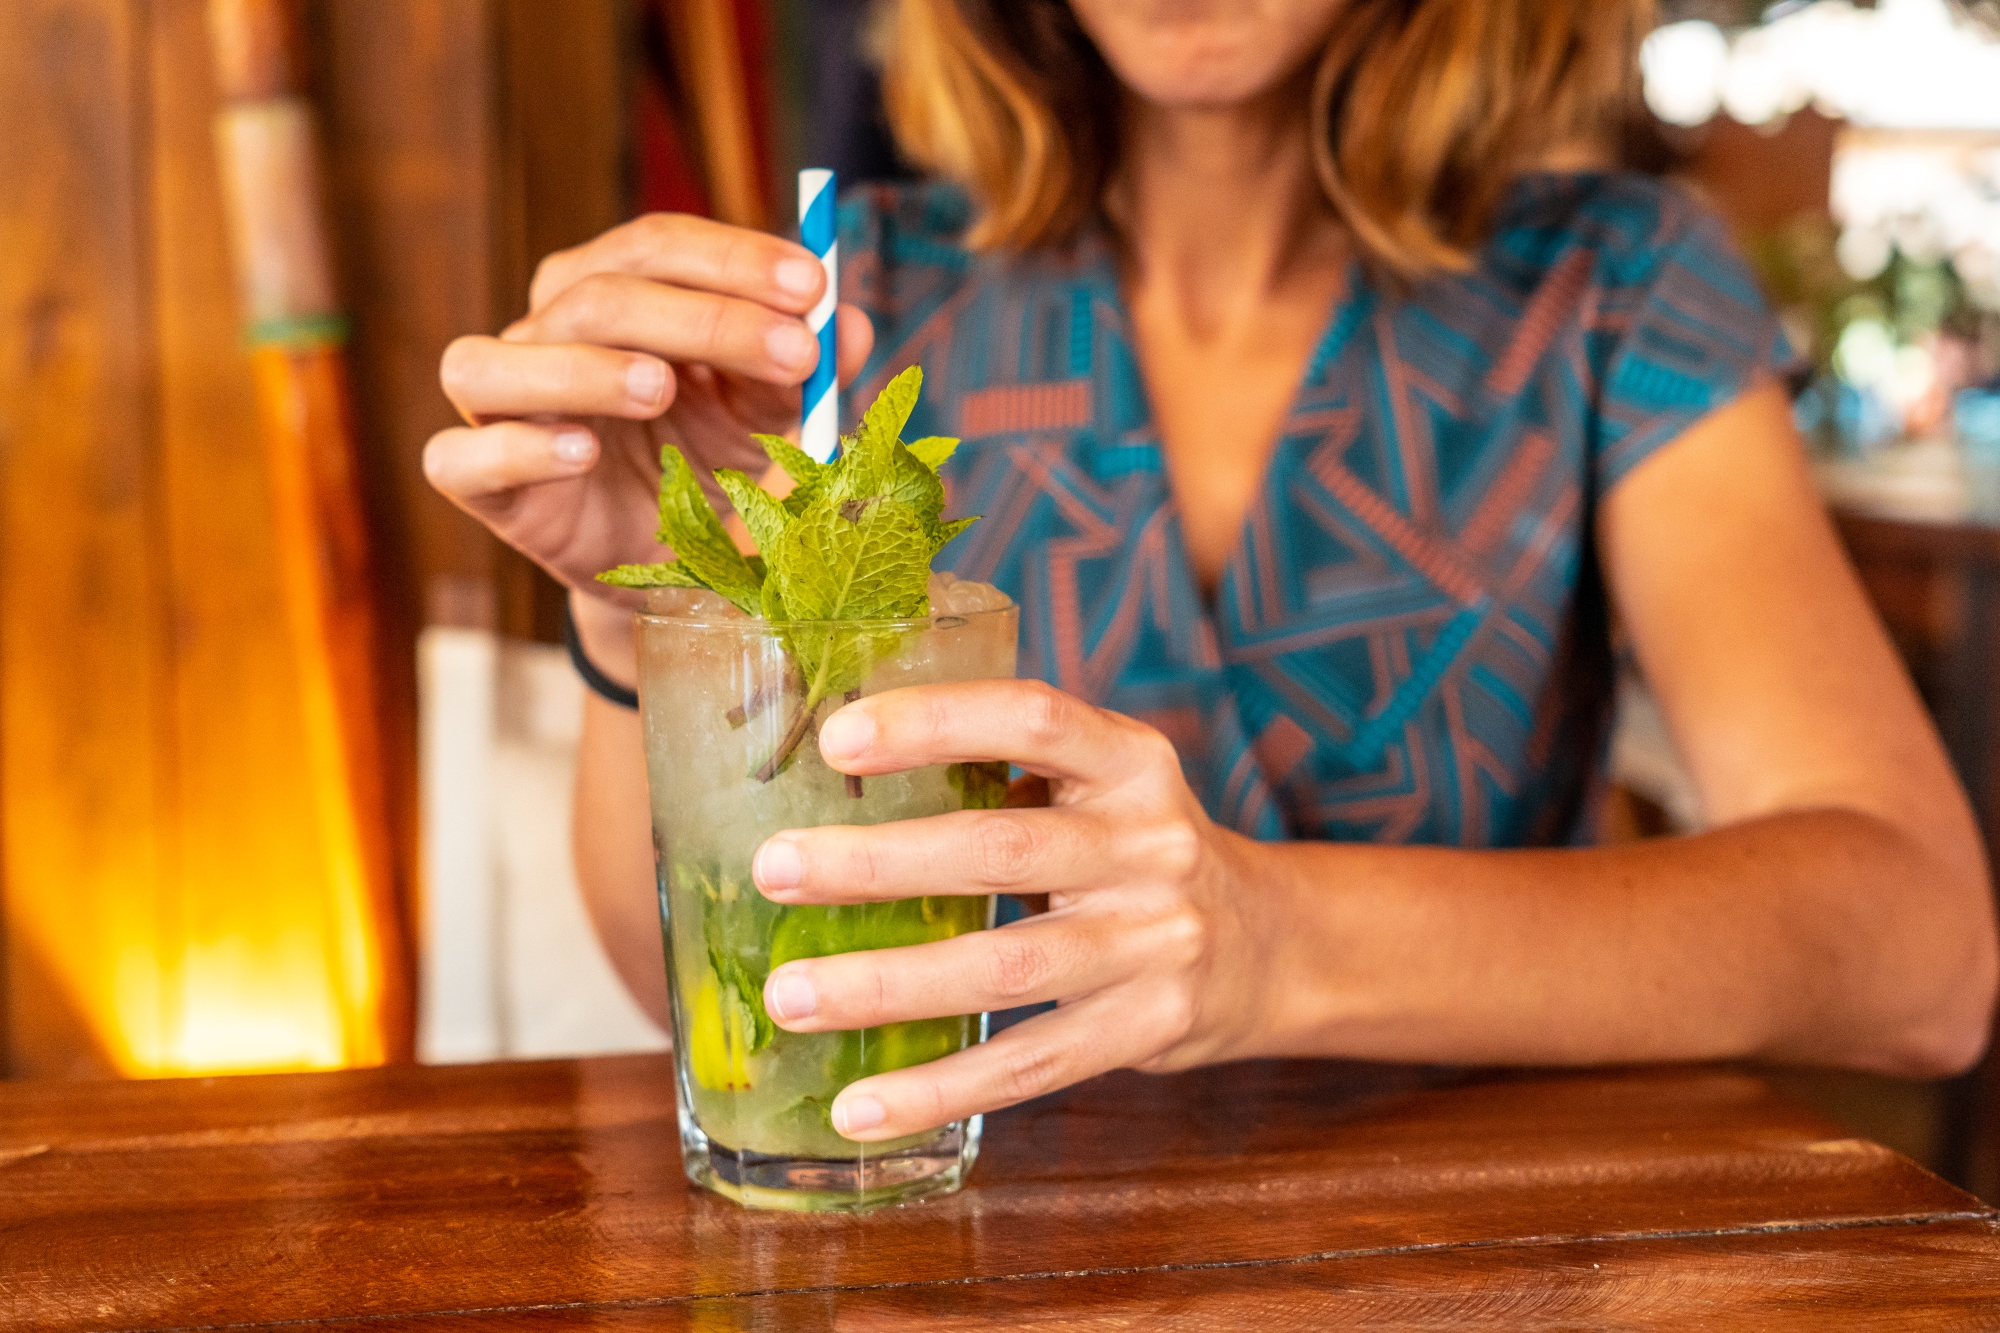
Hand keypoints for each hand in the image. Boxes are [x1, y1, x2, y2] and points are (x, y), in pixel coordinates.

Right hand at [421, 213, 874, 607]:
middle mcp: (548, 335)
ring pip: (500, 359)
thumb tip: (850, 325)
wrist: (677, 577)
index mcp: (614, 296)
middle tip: (795, 354)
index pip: (656, 246)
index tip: (814, 288)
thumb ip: (811, 375)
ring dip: (586, 365)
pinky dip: (520, 447)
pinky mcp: (480, 483)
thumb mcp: (781, 425)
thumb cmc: (720, 476)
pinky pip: (461, 454)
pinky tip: (583, 451)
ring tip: (662, 390)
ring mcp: (503, 407)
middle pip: (598, 293)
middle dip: (704, 317)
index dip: (734, 258)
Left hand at [750, 680, 1270, 1141]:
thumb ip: (1007, 775)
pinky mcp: (1149, 1028)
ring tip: (793, 995)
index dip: (937, 721)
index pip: (1034, 718)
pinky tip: (861, 1104)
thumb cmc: (1139, 851)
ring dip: (887, 985)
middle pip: (1001, 851)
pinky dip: (940, 1088)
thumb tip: (836, 778)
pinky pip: (1030, 1065)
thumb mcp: (1103, 788)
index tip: (839, 736)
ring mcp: (1156, 942)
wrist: (1271, 945)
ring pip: (1005, 968)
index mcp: (1132, 763)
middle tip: (775, 870)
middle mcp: (1152, 845)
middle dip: (878, 863)